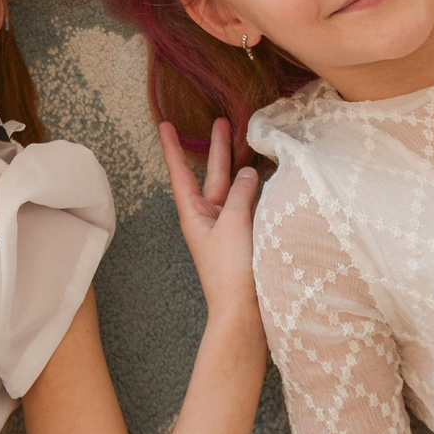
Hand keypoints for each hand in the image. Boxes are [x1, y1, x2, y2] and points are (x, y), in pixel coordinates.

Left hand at [162, 119, 261, 327]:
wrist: (244, 313)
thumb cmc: (231, 269)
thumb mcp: (234, 223)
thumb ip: (242, 193)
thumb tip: (248, 173)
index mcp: (195, 214)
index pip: (181, 172)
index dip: (173, 148)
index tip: (165, 125)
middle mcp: (209, 218)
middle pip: (212, 175)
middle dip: (217, 148)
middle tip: (221, 120)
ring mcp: (228, 228)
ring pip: (234, 188)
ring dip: (240, 165)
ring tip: (249, 139)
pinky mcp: (246, 238)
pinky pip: (250, 204)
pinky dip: (256, 188)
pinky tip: (268, 175)